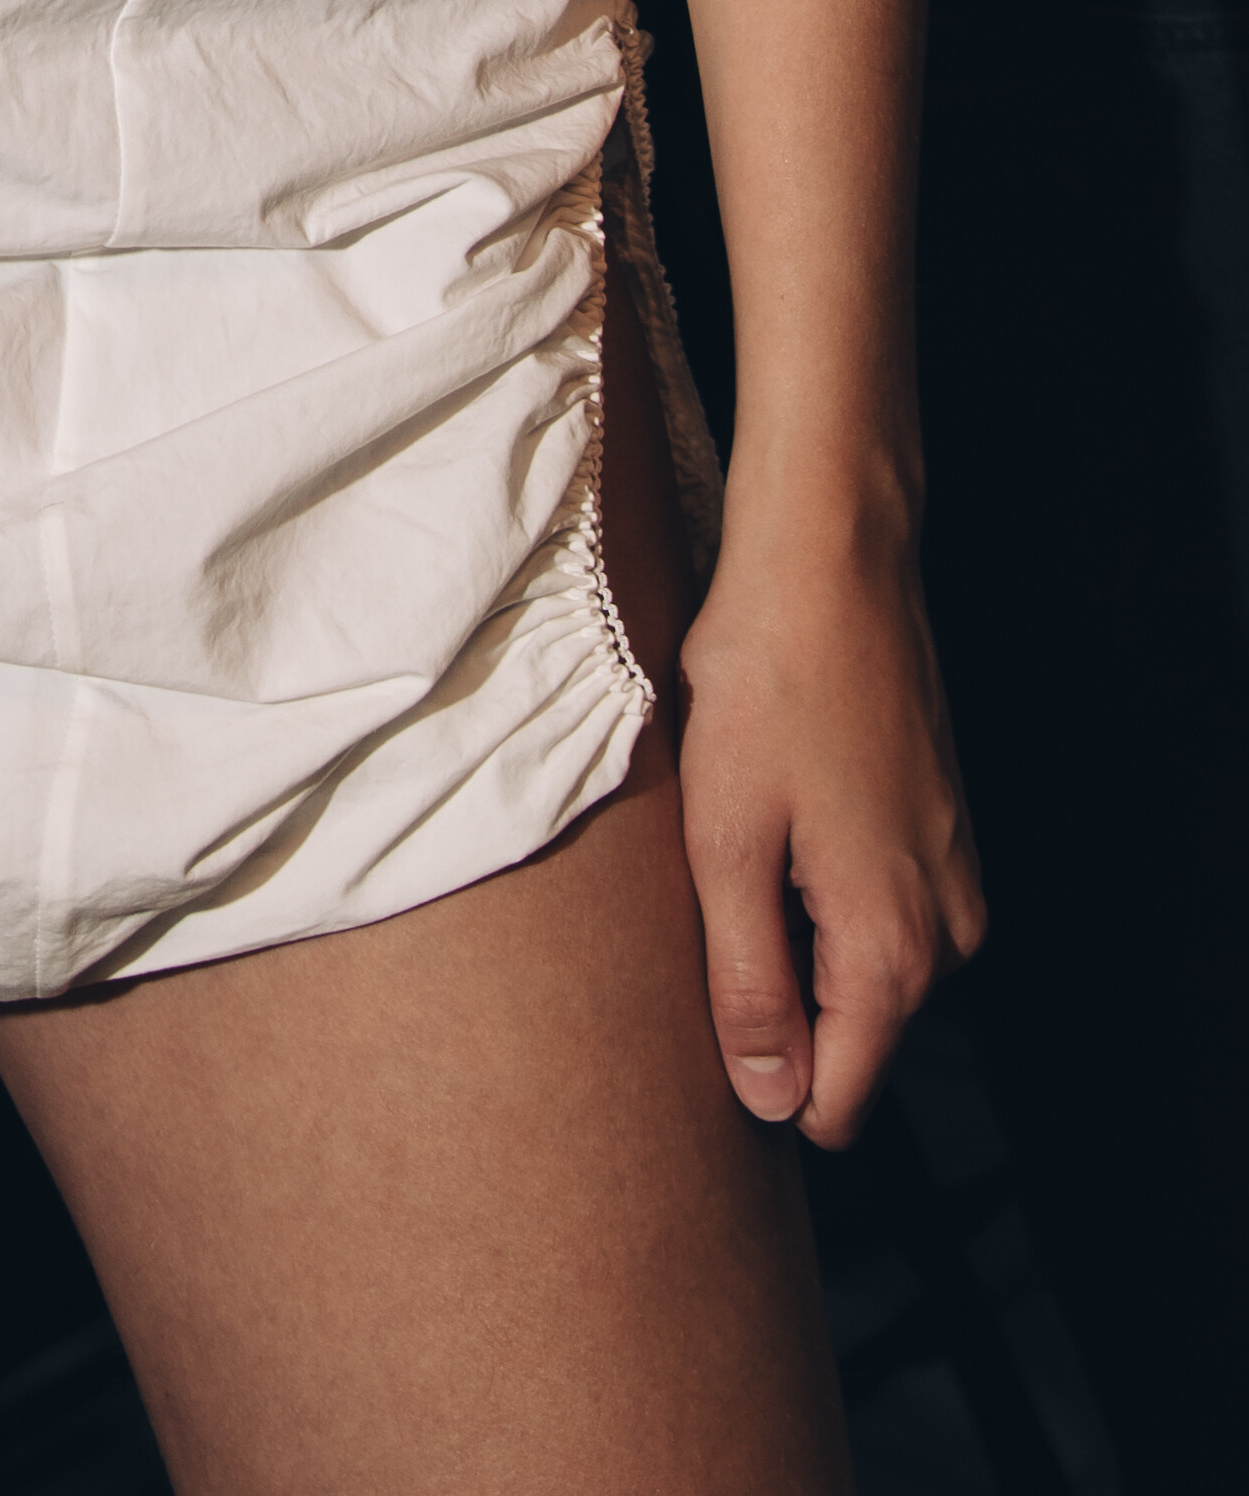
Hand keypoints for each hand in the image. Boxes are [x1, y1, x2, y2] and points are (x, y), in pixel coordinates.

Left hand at [671, 517, 984, 1143]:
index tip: (702, 1000)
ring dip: (793, 928)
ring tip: (744, 832)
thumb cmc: (767, 683)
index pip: (836, 1100)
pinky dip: (819, 882)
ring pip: (859, 968)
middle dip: (774, 991)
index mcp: (896, 951)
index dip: (759, 1076)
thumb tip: (769, 1100)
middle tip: (711, 889)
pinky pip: (878, 908)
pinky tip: (778, 805)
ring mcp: (957, 882)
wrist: (834, 559)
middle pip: (848, 1035)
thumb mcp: (726, 840)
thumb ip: (750, 982)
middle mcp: (950, 934)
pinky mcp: (946, 835)